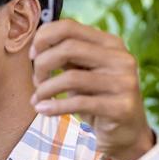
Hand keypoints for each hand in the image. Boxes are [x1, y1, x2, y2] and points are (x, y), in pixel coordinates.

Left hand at [30, 18, 154, 159]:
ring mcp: (124, 82)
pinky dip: (54, 106)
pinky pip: (78, 102)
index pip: (70, 27)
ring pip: (71, 77)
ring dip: (46, 89)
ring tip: (37, 99)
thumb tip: (36, 45)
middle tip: (36, 81)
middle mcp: (121, 58)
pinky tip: (43, 110)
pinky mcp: (121, 107)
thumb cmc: (97, 98)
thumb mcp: (83, 72)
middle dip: (42, 64)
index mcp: (111, 43)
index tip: (32, 55)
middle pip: (68, 48)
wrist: (126, 132)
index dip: (44, 38)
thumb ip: (66, 57)